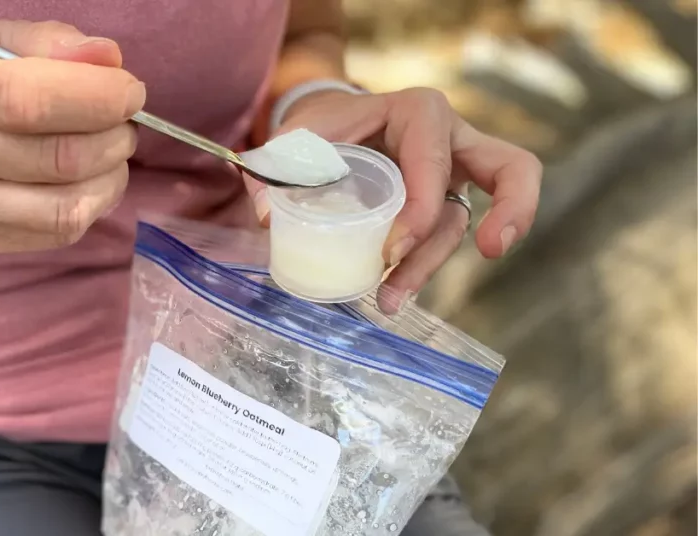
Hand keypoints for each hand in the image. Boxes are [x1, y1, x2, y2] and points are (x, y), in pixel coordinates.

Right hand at [0, 19, 144, 251]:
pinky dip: (92, 204)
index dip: (94, 98)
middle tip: (124, 122)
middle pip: (55, 159)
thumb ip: (51, 42)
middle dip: (113, 139)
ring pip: (64, 208)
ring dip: (111, 178)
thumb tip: (107, 58)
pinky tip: (89, 179)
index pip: (27, 100)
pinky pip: (57, 232)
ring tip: (112, 151)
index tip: (131, 91)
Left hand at [248, 88, 541, 309]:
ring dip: (431, 266)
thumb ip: (275, 167)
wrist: (326, 131)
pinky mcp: (445, 205)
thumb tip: (266, 215)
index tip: (390, 251)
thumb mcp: (294, 136)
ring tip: (389, 302)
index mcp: (420, 112)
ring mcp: (455, 175)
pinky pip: (447, 239)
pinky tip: (396, 295)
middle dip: (513, 210)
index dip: (422, 208)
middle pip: (509, 170)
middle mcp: (452, 140)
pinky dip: (424, 269)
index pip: (437, 158)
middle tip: (494, 250)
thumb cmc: (319, 127)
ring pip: (462, 223)